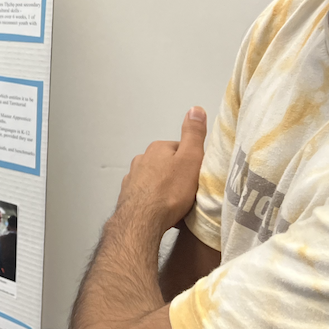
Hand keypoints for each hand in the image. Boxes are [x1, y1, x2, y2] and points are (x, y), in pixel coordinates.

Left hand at [117, 107, 206, 232]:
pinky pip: (147, 196)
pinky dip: (156, 202)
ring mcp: (132, 178)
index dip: (194, 163)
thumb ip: (193, 134)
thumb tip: (196, 108)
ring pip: (157, 181)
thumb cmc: (171, 190)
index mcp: (157, 148)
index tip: (200, 177)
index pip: (181, 150)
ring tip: (178, 205)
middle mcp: (141, 159)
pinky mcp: (128, 197)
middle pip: (168, 166)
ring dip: (167, 190)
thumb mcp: (190, 159)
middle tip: (191, 193)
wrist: (142, 220)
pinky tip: (163, 213)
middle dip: (179, 177)